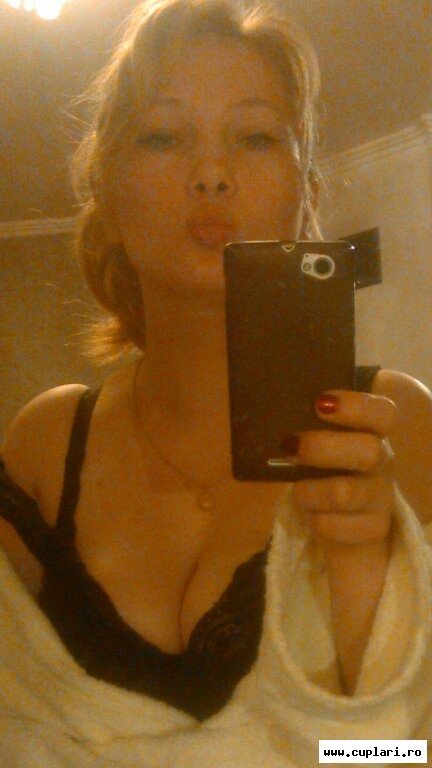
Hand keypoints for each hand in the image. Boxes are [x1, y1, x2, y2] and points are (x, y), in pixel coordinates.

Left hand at [291, 390, 396, 548]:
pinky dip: (313, 521)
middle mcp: (382, 463)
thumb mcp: (321, 443)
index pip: (382, 413)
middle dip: (322, 448)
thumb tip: (269, 413)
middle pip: (368, 451)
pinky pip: (333, 526)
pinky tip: (311, 515)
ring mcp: (381, 499)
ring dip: (309, 491)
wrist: (343, 521)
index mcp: (373, 433)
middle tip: (290, 446)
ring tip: (296, 489)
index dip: (355, 406)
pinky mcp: (373, 530)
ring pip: (344, 493)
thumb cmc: (324, 470)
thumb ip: (307, 426)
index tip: (320, 403)